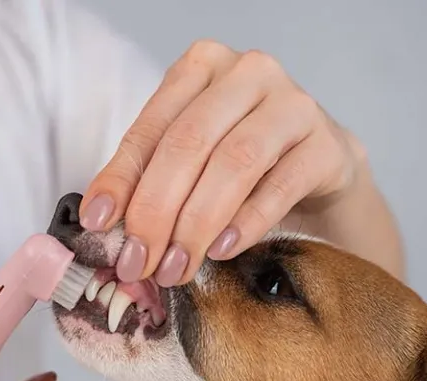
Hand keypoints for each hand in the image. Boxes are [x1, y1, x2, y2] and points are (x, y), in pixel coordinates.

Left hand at [79, 40, 366, 285]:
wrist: (320, 174)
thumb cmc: (245, 167)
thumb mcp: (190, 165)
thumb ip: (148, 181)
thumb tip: (101, 222)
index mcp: (202, 67)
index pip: (152, 128)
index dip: (121, 180)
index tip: (98, 224)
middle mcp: (249, 73)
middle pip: (189, 143)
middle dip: (156, 211)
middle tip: (139, 262)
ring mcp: (294, 105)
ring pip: (233, 162)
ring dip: (196, 223)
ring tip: (175, 267)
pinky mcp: (328, 145)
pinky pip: (280, 186)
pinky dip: (245, 223)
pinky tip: (220, 251)